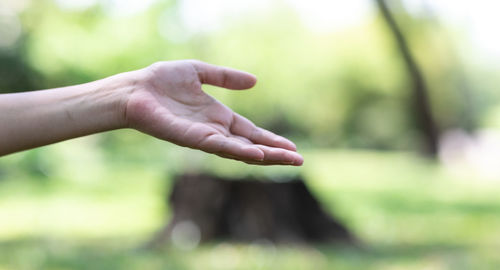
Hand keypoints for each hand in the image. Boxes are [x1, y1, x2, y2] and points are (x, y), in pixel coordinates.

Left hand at [125, 60, 302, 165]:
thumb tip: (254, 81)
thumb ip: (226, 77)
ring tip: (288, 159)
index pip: (251, 133)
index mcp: (218, 118)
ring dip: (264, 156)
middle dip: (275, 153)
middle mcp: (214, 131)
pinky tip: (257, 155)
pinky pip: (219, 147)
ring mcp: (204, 137)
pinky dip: (239, 151)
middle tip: (299, 160)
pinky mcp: (191, 139)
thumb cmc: (161, 81)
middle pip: (251, 146)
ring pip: (239, 151)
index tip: (291, 147)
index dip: (271, 140)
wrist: (135, 88)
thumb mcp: (200, 72)